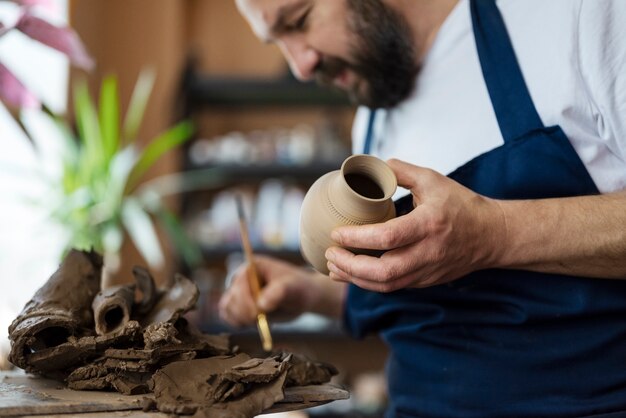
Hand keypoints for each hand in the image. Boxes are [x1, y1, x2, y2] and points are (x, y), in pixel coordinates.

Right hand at [218, 256, 345, 326]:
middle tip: (262, 320)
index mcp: (251, 267)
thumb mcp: (292, 288)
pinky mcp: (238, 305)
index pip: (239, 285)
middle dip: (244, 313)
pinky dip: (239, 323)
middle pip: (230, 299)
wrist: (302, 296)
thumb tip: (261, 305)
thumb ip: (278, 293)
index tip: (258, 314)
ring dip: (241, 319)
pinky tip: (256, 323)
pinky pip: (228, 316)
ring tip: (261, 320)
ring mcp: (238, 291)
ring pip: (227, 309)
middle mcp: (241, 278)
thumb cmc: (298, 288)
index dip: (245, 302)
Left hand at [325, 159, 505, 291]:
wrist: (492, 235)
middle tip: (330, 254)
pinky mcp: (426, 281)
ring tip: (333, 266)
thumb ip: (399, 170)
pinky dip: (368, 283)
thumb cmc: (461, 204)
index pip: (387, 237)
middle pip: (383, 272)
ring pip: (385, 286)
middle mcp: (428, 252)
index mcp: (429, 224)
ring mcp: (427, 271)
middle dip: (349, 266)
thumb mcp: (432, 179)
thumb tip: (367, 166)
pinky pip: (393, 287)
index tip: (336, 232)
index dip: (357, 238)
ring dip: (355, 279)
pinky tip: (352, 273)